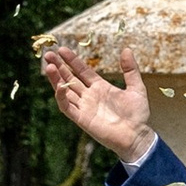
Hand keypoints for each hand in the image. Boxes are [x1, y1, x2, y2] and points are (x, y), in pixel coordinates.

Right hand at [40, 45, 153, 163]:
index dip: (72, 60)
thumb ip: (131, 69)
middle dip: (59, 66)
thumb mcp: (136, 87)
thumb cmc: (137, 115)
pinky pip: (67, 107)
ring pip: (65, 91)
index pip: (82, 70)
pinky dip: (61, 97)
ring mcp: (84, 107)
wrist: (137, 136)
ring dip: (56, 79)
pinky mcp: (82, 119)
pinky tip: (59, 86)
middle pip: (69, 78)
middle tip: (48, 53)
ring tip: (49, 66)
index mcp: (100, 87)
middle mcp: (89, 96)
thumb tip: (126, 49)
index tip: (62, 49)